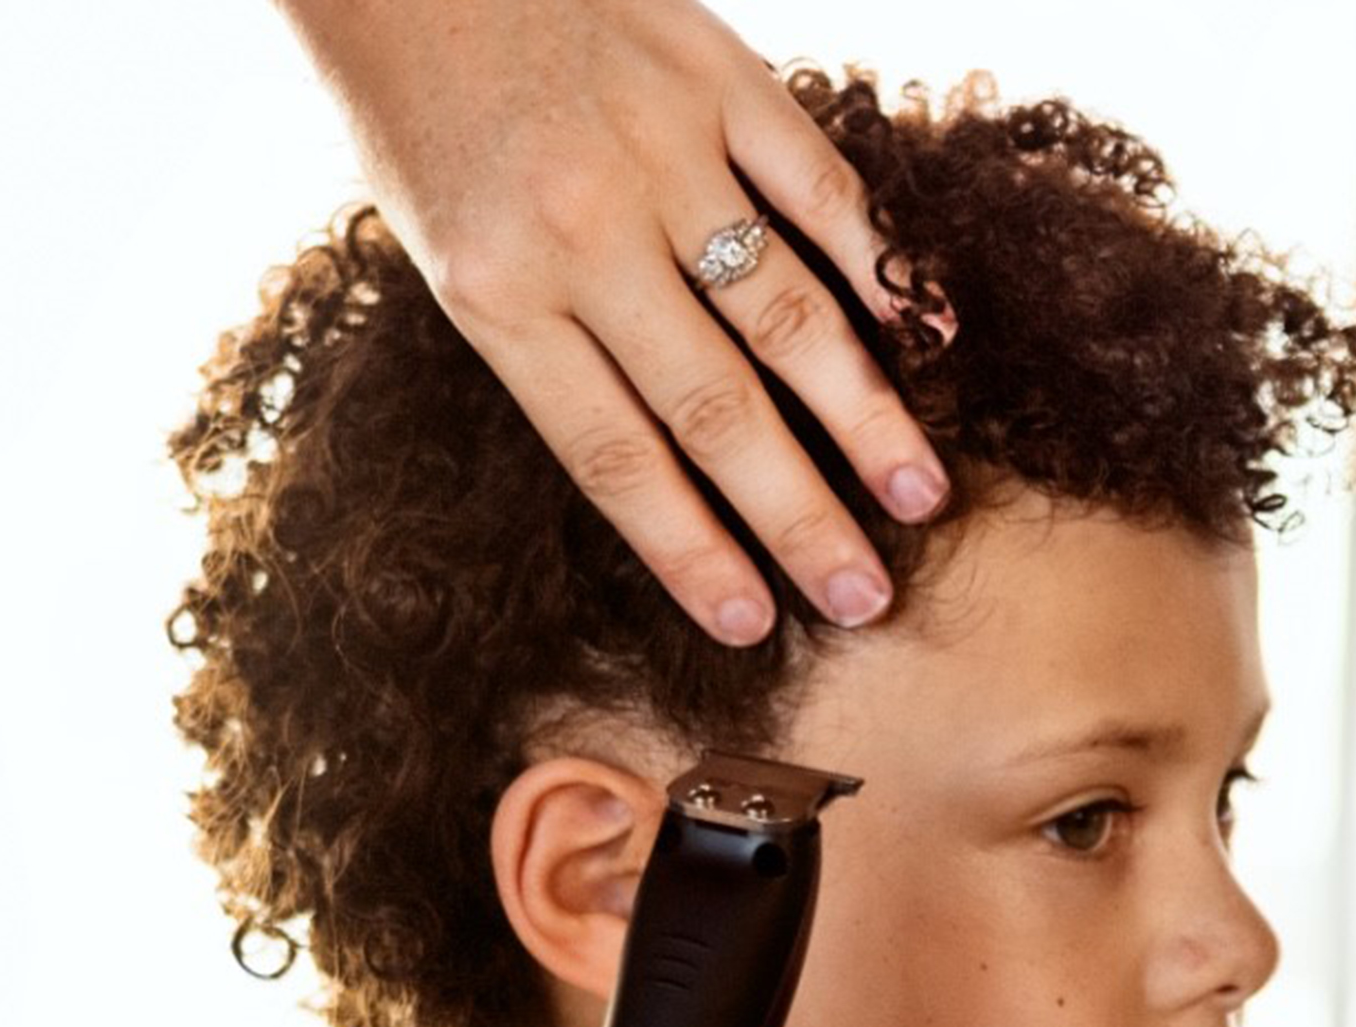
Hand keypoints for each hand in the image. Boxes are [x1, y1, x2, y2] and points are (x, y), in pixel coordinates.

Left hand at [276, 0, 950, 645]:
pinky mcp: (715, 75)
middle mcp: (583, 232)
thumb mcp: (450, 256)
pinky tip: (925, 336)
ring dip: (861, 414)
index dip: (690, 550)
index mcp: (498, 294)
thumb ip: (560, 346)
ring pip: (783, 308)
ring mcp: (659, 150)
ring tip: (919, 495)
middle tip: (864, 595)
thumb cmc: (429, 126)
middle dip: (796, 516)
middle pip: (713, 405)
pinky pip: (815, 184)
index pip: (613, 456)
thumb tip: (685, 450)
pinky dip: (874, 262)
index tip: (753, 622)